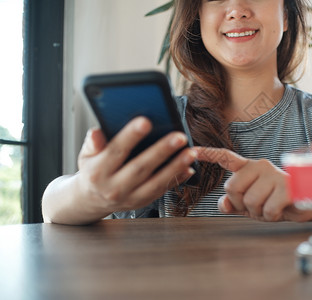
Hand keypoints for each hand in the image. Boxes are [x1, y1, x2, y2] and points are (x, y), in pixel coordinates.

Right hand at [76, 117, 196, 213]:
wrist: (91, 200)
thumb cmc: (92, 171)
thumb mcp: (86, 156)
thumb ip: (93, 143)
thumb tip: (96, 132)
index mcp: (98, 171)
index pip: (115, 151)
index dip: (130, 136)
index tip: (145, 122)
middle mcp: (114, 187)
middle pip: (140, 167)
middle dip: (162, 151)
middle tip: (179, 137)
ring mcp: (130, 197)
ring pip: (156, 182)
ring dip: (176, 167)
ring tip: (190, 152)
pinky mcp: (142, 202)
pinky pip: (163, 190)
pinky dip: (177, 179)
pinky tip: (189, 167)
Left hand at [196, 147, 311, 221]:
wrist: (306, 205)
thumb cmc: (275, 201)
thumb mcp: (249, 205)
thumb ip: (233, 203)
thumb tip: (222, 204)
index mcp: (249, 167)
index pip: (225, 158)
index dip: (208, 154)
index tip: (192, 150)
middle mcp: (260, 165)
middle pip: (231, 187)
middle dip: (240, 203)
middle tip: (257, 206)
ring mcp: (274, 174)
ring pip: (249, 201)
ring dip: (258, 212)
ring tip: (270, 207)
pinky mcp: (287, 186)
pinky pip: (267, 209)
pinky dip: (271, 216)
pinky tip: (280, 209)